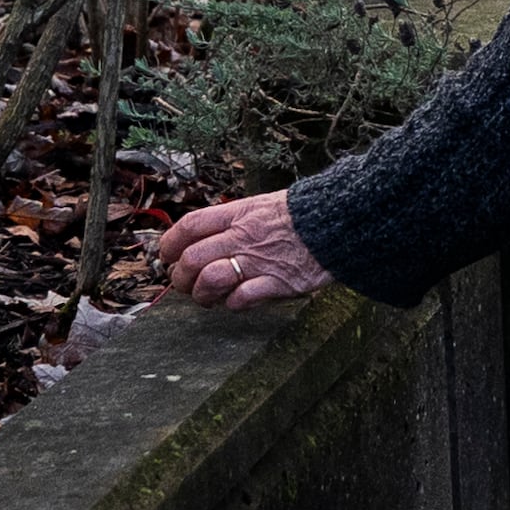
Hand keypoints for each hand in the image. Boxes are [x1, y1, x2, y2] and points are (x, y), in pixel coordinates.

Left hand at [155, 190, 331, 309]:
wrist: (342, 222)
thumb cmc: (303, 216)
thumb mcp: (262, 205)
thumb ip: (233, 221)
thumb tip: (203, 239)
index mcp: (239, 213)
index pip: (189, 226)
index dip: (170, 244)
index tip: (167, 255)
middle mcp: (244, 236)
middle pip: (192, 259)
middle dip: (180, 277)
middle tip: (183, 283)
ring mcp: (260, 261)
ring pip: (209, 281)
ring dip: (201, 294)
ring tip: (206, 297)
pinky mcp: (278, 282)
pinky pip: (241, 299)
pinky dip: (233, 304)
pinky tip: (237, 301)